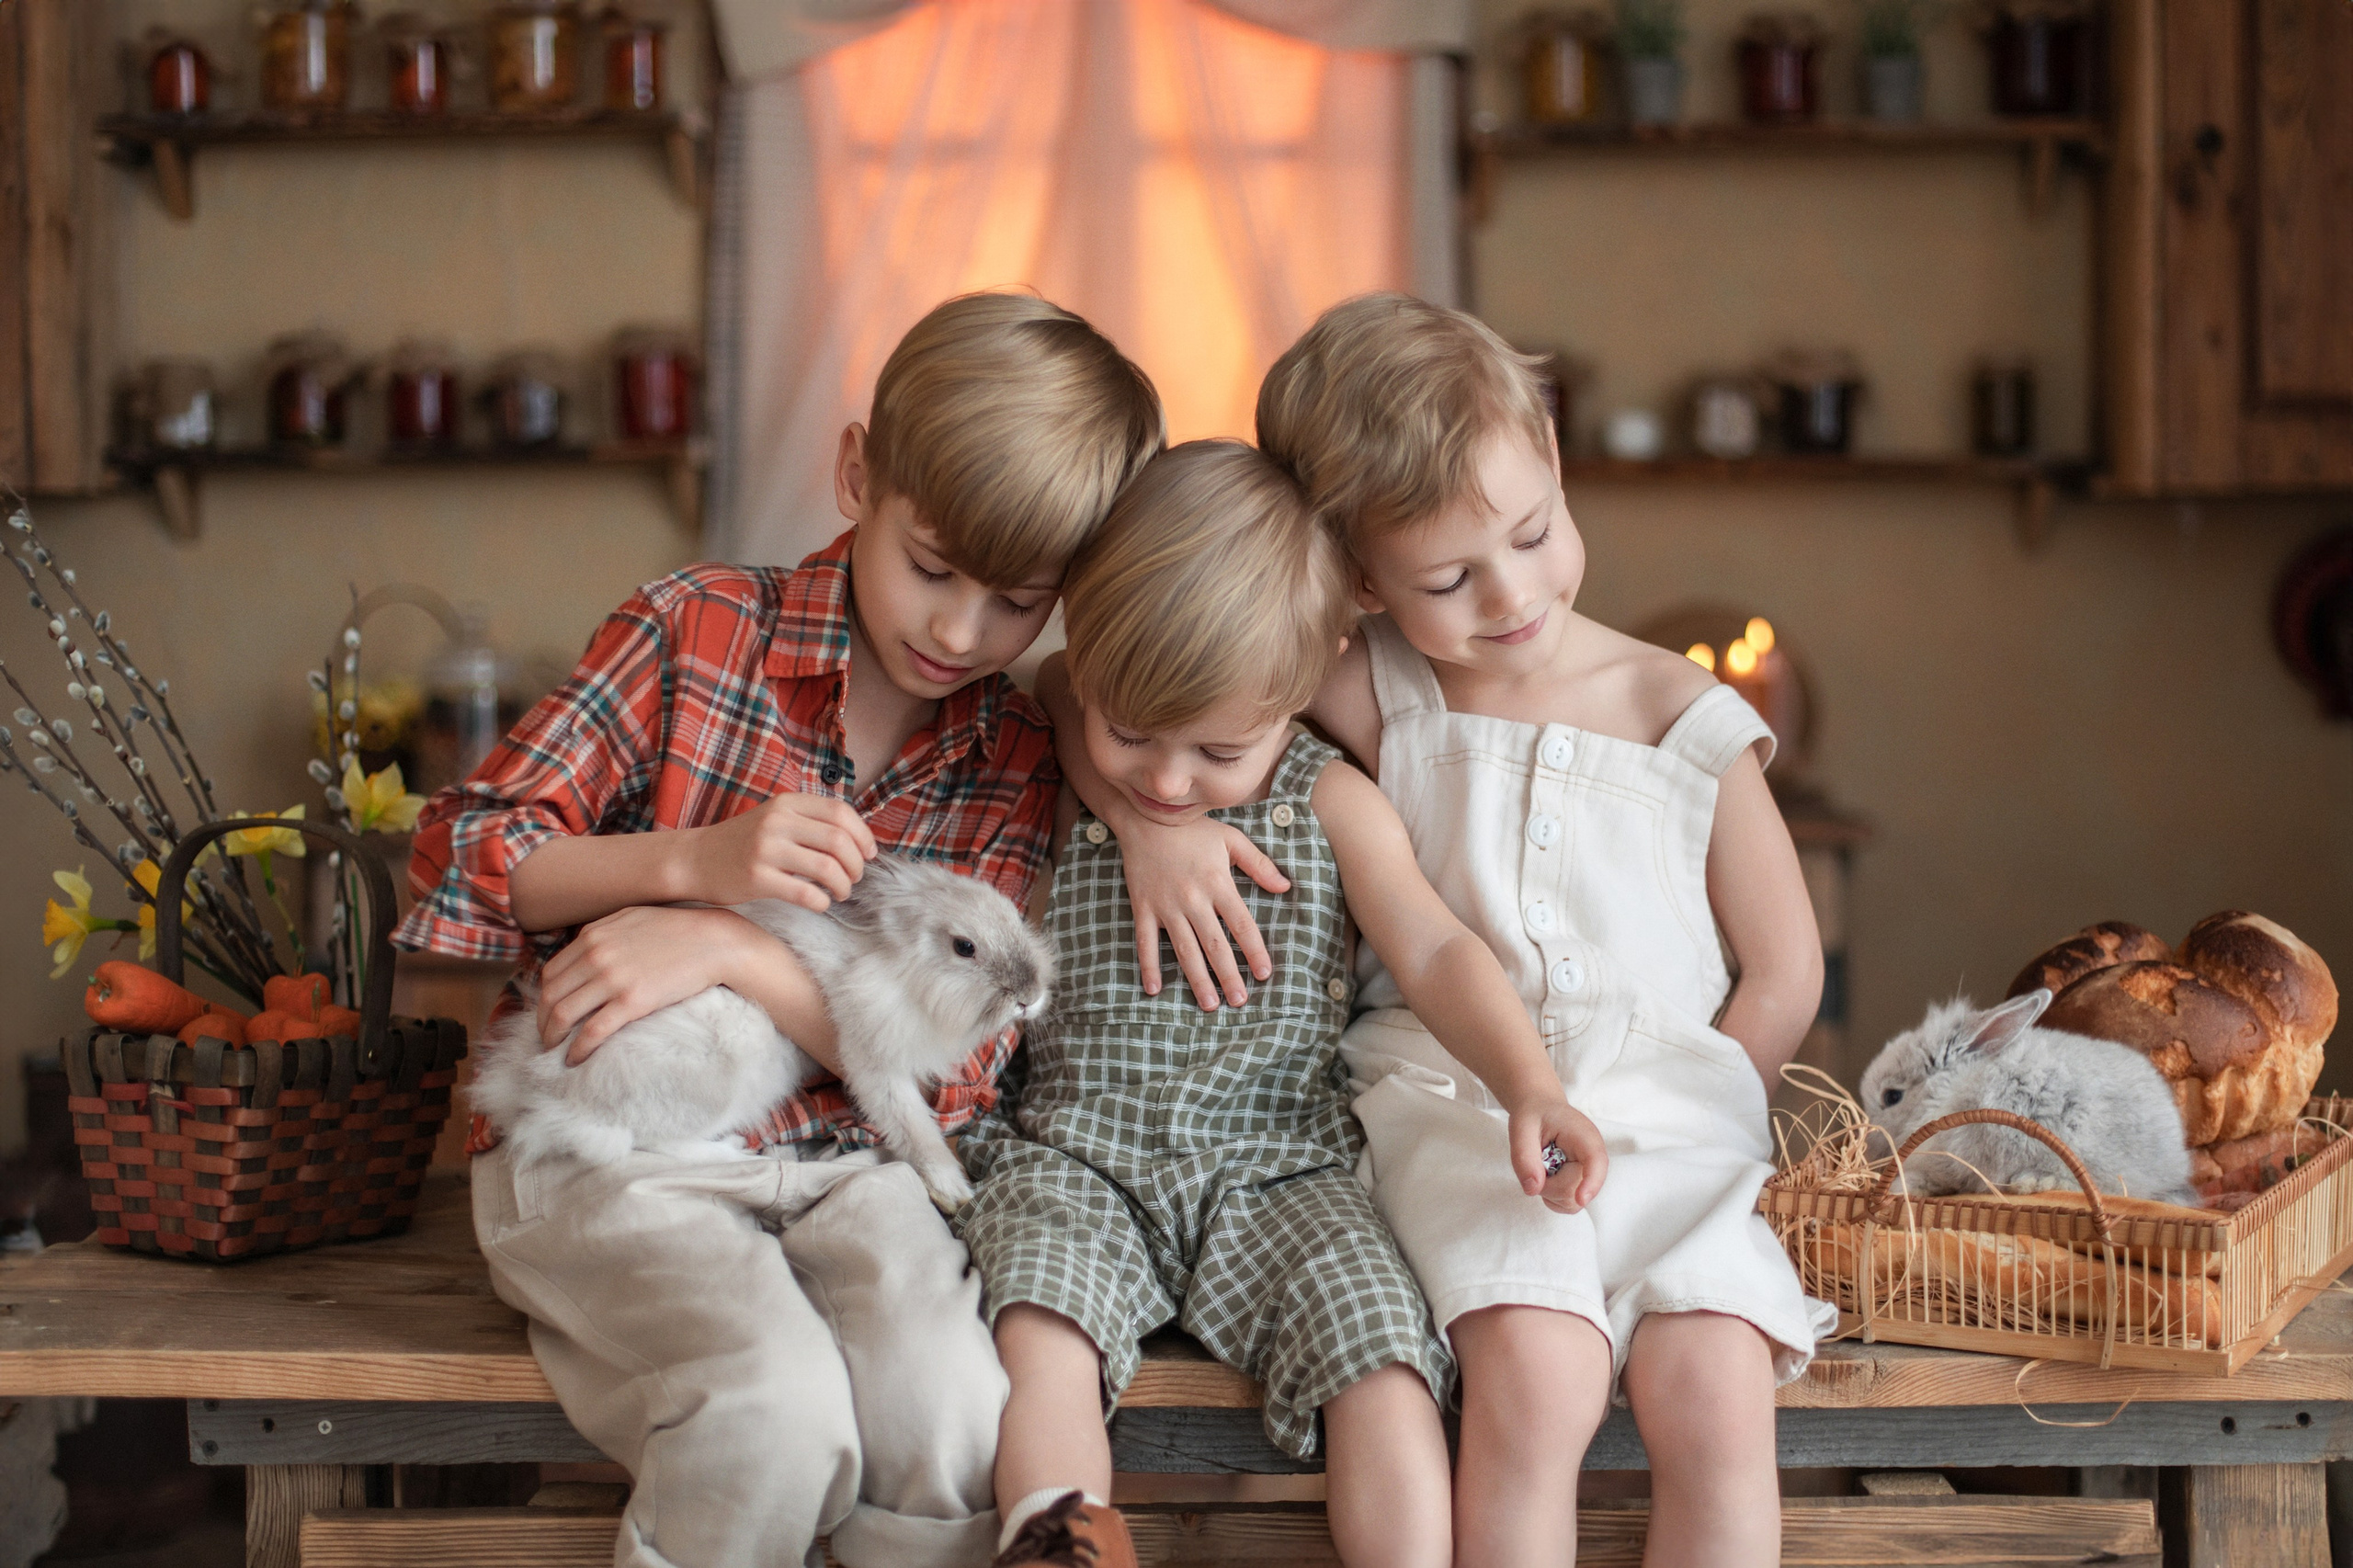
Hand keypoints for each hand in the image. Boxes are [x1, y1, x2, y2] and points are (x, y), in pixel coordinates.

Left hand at [538, 905, 781, 1063]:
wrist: (715, 942)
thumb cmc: (679, 930)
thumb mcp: (632, 918)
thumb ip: (603, 933)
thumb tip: (582, 951)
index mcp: (593, 935)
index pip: (551, 971)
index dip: (544, 996)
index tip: (548, 1011)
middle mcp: (596, 955)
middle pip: (551, 995)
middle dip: (542, 1020)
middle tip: (546, 1036)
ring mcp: (612, 979)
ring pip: (563, 1014)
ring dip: (552, 1037)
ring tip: (555, 1050)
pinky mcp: (631, 1002)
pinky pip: (592, 1031)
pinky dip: (577, 1049)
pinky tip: (575, 1059)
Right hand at [673, 792, 877, 910]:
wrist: (695, 859)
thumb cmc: (744, 842)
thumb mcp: (775, 818)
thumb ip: (810, 821)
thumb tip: (859, 840)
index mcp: (786, 803)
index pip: (841, 813)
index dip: (863, 836)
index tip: (869, 854)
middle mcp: (777, 822)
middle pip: (839, 841)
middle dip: (856, 865)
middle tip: (855, 878)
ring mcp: (765, 849)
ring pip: (826, 867)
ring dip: (843, 885)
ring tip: (840, 892)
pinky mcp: (756, 878)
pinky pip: (805, 893)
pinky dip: (821, 902)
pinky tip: (820, 903)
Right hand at [1120, 818, 1290, 1009]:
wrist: (1145, 817)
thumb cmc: (1193, 828)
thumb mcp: (1231, 839)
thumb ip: (1259, 864)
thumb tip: (1286, 887)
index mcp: (1217, 882)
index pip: (1241, 923)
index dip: (1254, 950)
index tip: (1264, 973)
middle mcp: (1193, 898)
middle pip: (1214, 944)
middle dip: (1228, 975)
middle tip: (1239, 1000)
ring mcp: (1166, 905)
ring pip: (1184, 949)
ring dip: (1197, 979)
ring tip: (1209, 1004)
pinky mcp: (1143, 907)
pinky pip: (1146, 942)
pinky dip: (1148, 966)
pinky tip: (1154, 989)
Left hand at [1507, 1095, 1607, 1214]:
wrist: (1540, 1110)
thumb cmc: (1534, 1116)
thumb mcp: (1521, 1128)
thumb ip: (1524, 1156)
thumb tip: (1533, 1189)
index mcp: (1585, 1137)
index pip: (1596, 1162)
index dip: (1591, 1183)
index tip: (1580, 1198)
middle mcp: (1592, 1159)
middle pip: (1574, 1191)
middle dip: (1548, 1185)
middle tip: (1535, 1162)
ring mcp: (1588, 1174)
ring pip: (1571, 1202)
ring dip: (1549, 1191)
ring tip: (1541, 1167)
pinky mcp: (1580, 1184)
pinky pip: (1567, 1204)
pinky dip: (1551, 1196)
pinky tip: (1546, 1176)